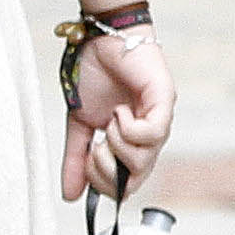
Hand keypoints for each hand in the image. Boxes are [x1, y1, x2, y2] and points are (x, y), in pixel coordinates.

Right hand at [61, 24, 174, 202]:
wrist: (101, 39)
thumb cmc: (94, 75)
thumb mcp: (79, 124)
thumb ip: (76, 158)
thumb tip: (70, 195)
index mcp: (131, 143)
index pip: (125, 185)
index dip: (103, 184)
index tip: (88, 160)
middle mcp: (149, 136)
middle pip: (136, 180)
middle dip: (107, 171)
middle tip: (95, 147)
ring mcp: (159, 120)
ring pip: (144, 161)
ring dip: (116, 146)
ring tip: (108, 123)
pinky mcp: (164, 103)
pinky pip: (152, 135)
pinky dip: (128, 129)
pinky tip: (119, 112)